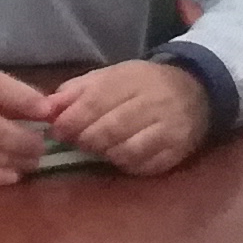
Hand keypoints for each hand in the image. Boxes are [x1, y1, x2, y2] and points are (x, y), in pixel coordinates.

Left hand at [41, 58, 207, 176]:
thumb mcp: (111, 77)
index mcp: (132, 80)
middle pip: (109, 130)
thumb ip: (77, 90)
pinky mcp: (176, 152)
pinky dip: (126, 165)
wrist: (196, 92)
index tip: (58, 130)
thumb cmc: (144, 84)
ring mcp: (167, 130)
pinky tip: (121, 155)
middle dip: (85, 140)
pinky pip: (143, 166)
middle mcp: (153, 104)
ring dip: (105, 154)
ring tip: (101, 148)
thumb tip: (47, 108)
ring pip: (125, 151)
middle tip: (77, 142)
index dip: (72, 119)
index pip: (96, 101)